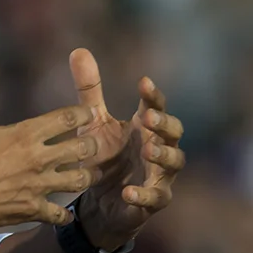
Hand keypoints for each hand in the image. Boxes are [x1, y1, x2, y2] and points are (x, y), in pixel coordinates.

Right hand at [0, 51, 102, 231]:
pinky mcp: (30, 210)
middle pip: (82, 149)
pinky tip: (60, 210)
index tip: (87, 113)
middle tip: (89, 145)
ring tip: (83, 174)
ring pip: (78, 181)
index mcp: (23, 134)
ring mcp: (35, 187)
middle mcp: (36, 159)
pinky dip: (62, 212)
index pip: (67, 118)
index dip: (82, 114)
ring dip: (83, 177)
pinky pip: (60, 214)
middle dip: (90, 145)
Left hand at [68, 48, 184, 250]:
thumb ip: (90, 89)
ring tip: (147, 151)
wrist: (99, 201)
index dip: (153, 94)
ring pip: (174, 163)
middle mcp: (158, 147)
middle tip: (148, 118)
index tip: (143, 82)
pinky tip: (128, 192)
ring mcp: (159, 174)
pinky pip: (156, 198)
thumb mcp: (92, 121)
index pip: (155, 106)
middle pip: (174, 132)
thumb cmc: (103, 155)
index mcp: (144, 127)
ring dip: (163, 156)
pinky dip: (144, 195)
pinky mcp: (153, 201)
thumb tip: (78, 50)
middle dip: (164, 123)